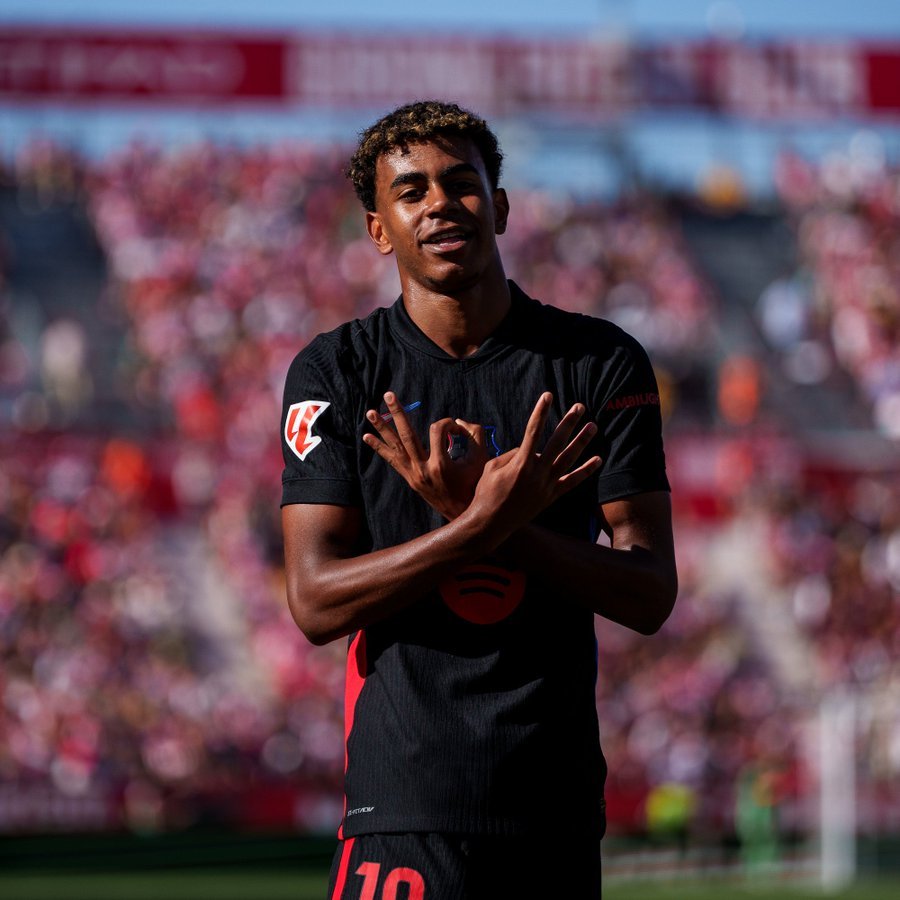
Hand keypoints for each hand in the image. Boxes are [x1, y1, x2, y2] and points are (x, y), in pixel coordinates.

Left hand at [363, 392, 490, 519]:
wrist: (463, 513)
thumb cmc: (474, 485)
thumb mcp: (482, 459)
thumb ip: (476, 434)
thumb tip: (458, 421)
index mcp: (441, 465)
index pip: (437, 431)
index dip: (448, 423)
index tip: (458, 429)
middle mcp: (423, 470)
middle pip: (407, 435)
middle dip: (397, 413)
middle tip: (388, 394)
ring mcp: (413, 475)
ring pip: (395, 447)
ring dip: (382, 429)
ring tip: (370, 412)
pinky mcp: (410, 479)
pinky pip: (392, 461)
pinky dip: (380, 448)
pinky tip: (367, 437)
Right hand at [467, 393, 601, 543]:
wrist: (491, 523)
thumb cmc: (486, 492)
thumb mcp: (492, 467)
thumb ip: (512, 454)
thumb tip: (529, 448)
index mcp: (521, 463)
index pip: (533, 431)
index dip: (541, 412)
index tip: (547, 396)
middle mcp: (537, 473)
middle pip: (557, 442)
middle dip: (569, 422)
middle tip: (579, 407)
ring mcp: (546, 486)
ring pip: (569, 459)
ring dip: (582, 442)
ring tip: (593, 426)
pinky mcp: (551, 497)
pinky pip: (572, 482)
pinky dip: (586, 471)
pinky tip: (598, 459)